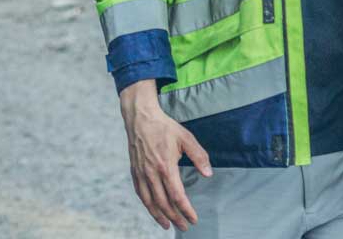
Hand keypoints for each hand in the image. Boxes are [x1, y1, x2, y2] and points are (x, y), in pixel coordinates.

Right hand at [120, 80, 210, 230]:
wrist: (140, 117)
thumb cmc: (164, 127)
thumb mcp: (186, 138)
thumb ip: (199, 156)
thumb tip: (208, 174)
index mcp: (166, 166)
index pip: (177, 195)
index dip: (186, 210)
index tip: (194, 218)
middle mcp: (152, 172)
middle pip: (163, 202)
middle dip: (175, 217)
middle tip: (184, 226)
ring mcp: (141, 172)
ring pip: (149, 201)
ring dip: (159, 216)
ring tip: (167, 225)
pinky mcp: (134, 170)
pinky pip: (140, 192)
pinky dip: (147, 204)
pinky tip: (152, 209)